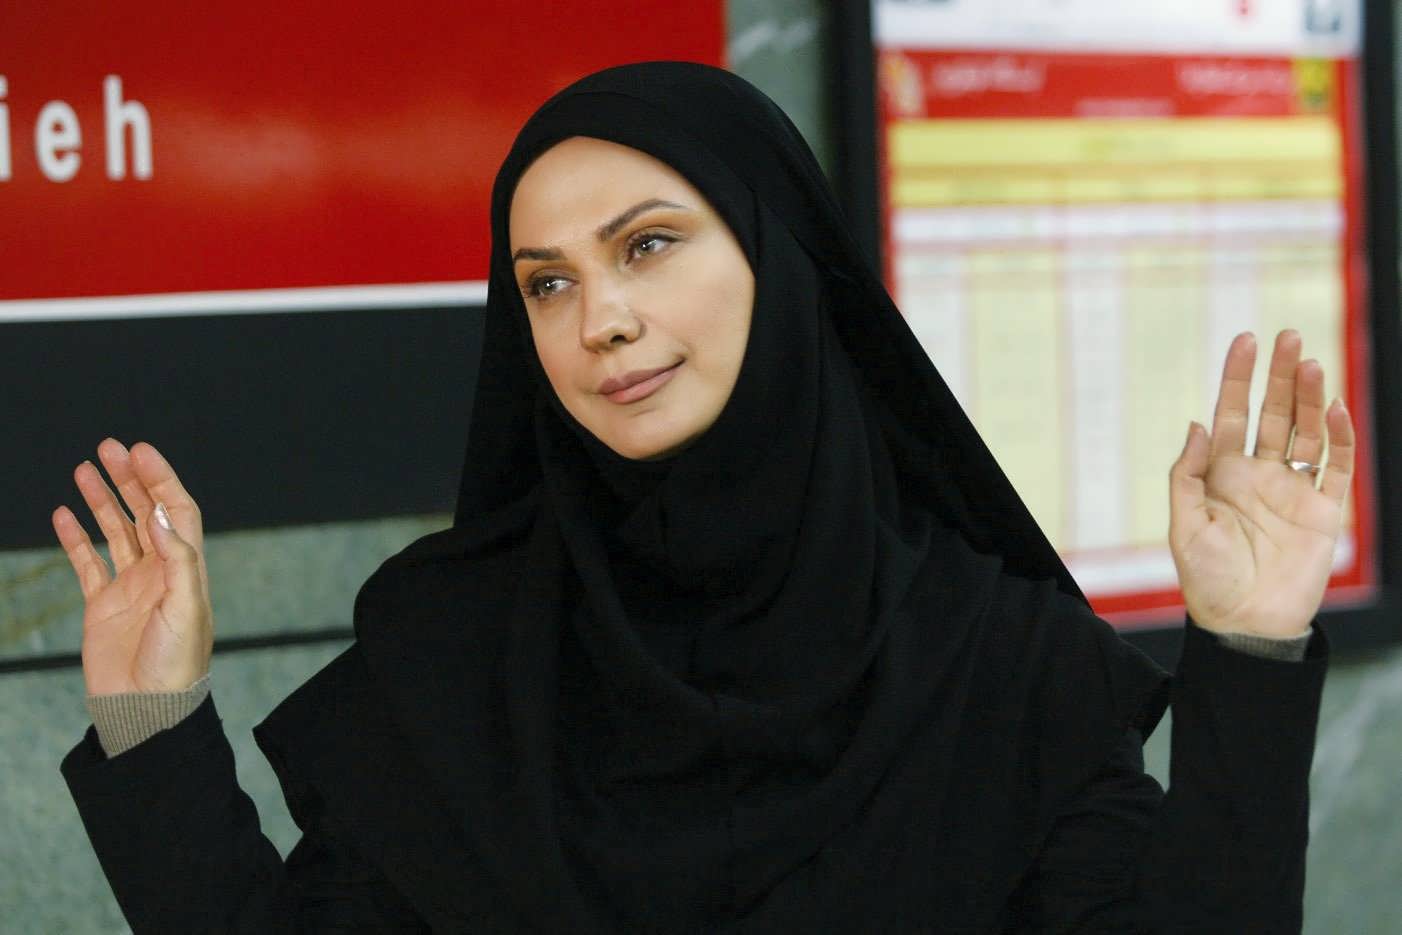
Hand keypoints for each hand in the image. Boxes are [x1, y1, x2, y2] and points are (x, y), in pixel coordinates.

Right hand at [52, 439, 213, 694]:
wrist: (147, 709)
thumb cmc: (176, 663)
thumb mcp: (187, 609)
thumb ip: (179, 560)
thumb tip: (163, 515)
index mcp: (186, 569)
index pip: (176, 511)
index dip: (160, 479)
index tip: (139, 451)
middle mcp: (160, 572)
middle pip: (145, 513)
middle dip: (129, 479)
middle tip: (108, 447)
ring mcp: (130, 587)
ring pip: (116, 531)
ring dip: (102, 500)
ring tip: (85, 469)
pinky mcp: (103, 606)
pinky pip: (87, 563)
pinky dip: (76, 538)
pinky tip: (64, 513)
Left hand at [1169, 330, 1354, 638]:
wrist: (1245, 624)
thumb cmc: (1206, 579)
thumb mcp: (1184, 525)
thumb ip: (1187, 475)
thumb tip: (1197, 423)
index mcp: (1222, 474)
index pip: (1233, 413)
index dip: (1239, 377)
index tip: (1245, 339)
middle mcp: (1260, 475)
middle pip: (1275, 413)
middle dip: (1281, 375)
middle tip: (1288, 335)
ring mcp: (1294, 490)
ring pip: (1307, 432)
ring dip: (1311, 398)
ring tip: (1311, 362)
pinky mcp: (1324, 512)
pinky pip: (1337, 467)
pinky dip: (1338, 438)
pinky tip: (1334, 409)